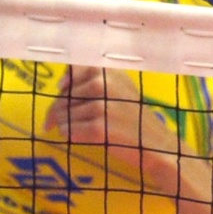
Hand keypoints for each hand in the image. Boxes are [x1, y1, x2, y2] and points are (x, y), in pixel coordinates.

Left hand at [43, 64, 179, 185]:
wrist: (157, 145)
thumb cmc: (134, 117)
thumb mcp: (120, 88)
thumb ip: (95, 80)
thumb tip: (61, 85)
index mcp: (108, 71)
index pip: (74, 68)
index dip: (65, 82)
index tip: (62, 90)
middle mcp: (103, 84)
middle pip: (64, 96)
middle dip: (58, 109)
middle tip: (55, 121)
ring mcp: (101, 106)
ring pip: (63, 114)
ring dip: (64, 124)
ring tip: (78, 130)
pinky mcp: (98, 127)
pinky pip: (69, 130)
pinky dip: (70, 135)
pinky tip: (81, 137)